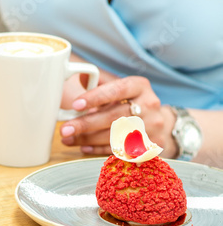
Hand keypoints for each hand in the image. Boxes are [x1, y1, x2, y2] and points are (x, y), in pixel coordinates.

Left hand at [60, 72, 177, 157]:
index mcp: (140, 87)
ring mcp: (151, 128)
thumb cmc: (132, 102)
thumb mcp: (121, 87)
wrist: (160, 124)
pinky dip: (98, 149)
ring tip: (68, 139)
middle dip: (86, 124)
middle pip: (114, 117)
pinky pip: (120, 150)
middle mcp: (149, 106)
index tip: (75, 104)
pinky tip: (84, 146)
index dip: (96, 97)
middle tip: (65, 129)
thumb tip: (80, 75)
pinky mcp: (148, 147)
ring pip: (115, 136)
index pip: (117, 89)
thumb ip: (101, 82)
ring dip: (88, 139)